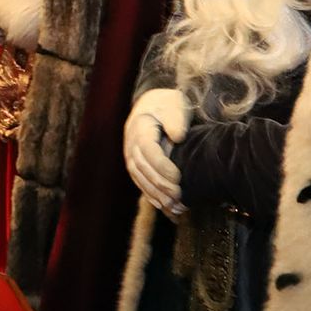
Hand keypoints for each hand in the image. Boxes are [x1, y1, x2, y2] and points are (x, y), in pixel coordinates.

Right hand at [124, 88, 189, 215]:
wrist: (153, 106)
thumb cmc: (167, 105)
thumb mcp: (174, 104)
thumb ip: (176, 118)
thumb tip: (177, 137)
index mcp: (140, 126)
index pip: (148, 149)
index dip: (162, 165)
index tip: (178, 177)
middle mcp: (131, 142)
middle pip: (142, 167)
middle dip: (160, 184)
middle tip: (179, 196)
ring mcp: (131, 155)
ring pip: (139, 178)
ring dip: (156, 194)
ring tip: (174, 205)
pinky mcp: (135, 164)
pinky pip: (139, 182)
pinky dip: (150, 195)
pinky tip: (164, 206)